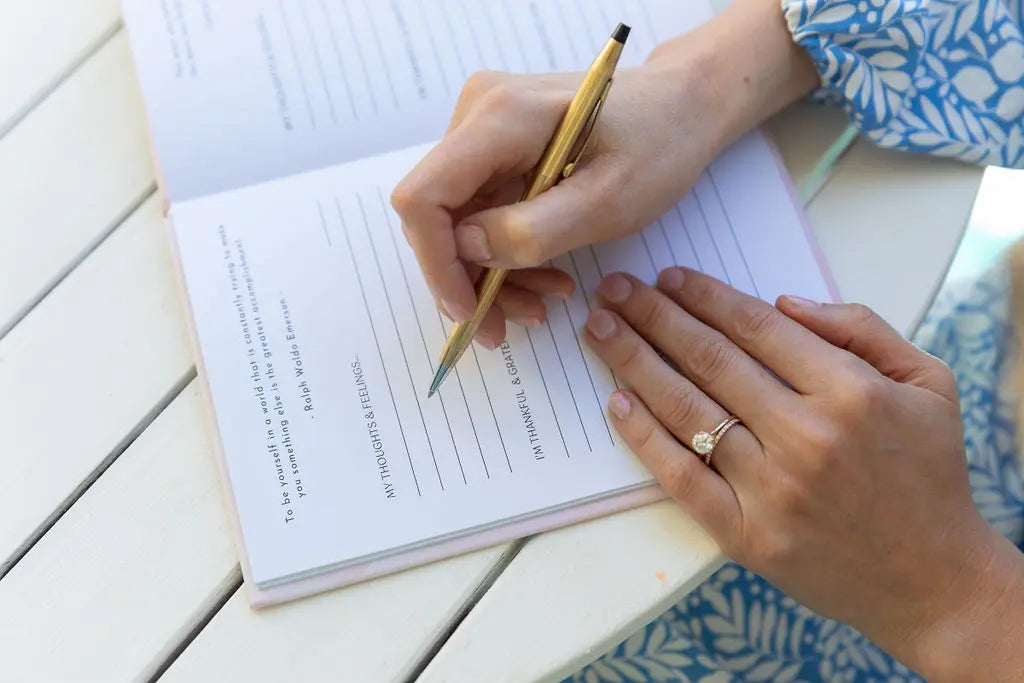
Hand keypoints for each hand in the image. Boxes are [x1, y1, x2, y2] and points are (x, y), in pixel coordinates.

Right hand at [391, 0, 817, 346]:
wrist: (683, 106)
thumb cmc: (660, 143)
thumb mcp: (609, 200)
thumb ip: (533, 229)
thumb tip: (466, 251)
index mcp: (499, 116)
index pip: (425, 198)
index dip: (437, 263)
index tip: (470, 312)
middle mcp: (477, 113)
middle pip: (439, 215)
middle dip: (470, 278)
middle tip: (514, 324)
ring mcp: (483, 128)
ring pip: (458, 221)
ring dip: (491, 273)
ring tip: (542, 303)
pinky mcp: (495, 146)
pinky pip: (481, 211)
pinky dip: (506, 252)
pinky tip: (544, 276)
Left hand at [584, 268, 1023, 680]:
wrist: (931, 579)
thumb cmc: (927, 474)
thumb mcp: (927, 384)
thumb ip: (862, 330)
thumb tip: (783, 301)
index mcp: (850, 394)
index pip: (756, 328)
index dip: (705, 297)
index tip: (668, 276)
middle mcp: (805, 437)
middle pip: (709, 360)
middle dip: (654, 316)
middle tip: (615, 288)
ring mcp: (770, 490)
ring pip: (686, 411)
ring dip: (635, 362)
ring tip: (602, 329)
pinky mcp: (745, 535)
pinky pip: (681, 476)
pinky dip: (643, 437)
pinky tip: (616, 401)